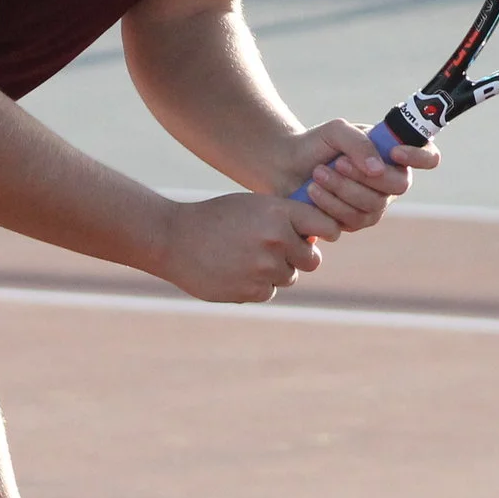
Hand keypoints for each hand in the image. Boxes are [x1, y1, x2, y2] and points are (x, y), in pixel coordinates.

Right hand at [153, 193, 334, 303]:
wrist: (172, 239)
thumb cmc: (214, 218)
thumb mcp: (251, 206)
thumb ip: (284, 218)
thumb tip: (317, 238)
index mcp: (277, 212)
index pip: (326, 226)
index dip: (323, 232)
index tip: (315, 236)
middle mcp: (276, 239)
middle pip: (312, 259)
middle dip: (298, 257)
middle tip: (274, 249)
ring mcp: (264, 267)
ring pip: (289, 277)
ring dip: (274, 272)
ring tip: (243, 257)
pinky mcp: (252, 291)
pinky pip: (268, 292)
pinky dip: (255, 285)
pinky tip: (232, 270)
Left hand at [284, 120, 436, 231]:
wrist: (286, 165)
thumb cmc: (317, 144)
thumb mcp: (336, 131)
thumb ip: (359, 142)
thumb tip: (378, 169)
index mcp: (394, 154)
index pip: (428, 157)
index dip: (419, 156)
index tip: (393, 151)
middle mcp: (391, 182)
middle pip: (398, 186)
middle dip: (364, 175)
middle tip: (338, 162)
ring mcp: (375, 204)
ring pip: (373, 206)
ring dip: (343, 189)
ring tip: (318, 174)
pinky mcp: (355, 222)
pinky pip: (352, 220)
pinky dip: (330, 204)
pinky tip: (313, 191)